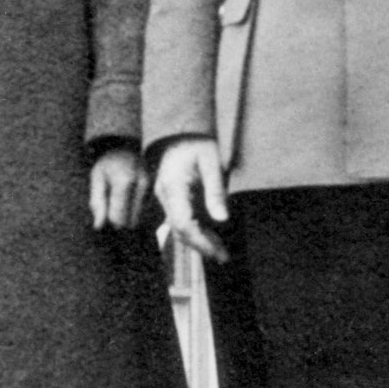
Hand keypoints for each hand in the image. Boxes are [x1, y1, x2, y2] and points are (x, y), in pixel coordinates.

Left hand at [89, 147, 148, 230]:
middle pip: (131, 223)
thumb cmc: (108, 166)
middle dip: (121, 221)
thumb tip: (99, 226)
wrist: (127, 149)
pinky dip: (138, 213)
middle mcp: (143, 185)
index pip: (118, 218)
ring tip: (123, 201)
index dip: (110, 220)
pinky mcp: (158, 193)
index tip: (106, 211)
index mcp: (125, 181)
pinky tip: (132, 201)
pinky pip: (147, 214)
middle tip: (114, 205)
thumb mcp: (96, 179)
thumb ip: (97, 203)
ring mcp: (154, 189)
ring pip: (141, 220)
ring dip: (131, 217)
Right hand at [154, 137, 228, 261]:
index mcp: (173, 185)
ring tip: (221, 251)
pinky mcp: (170, 198)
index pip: (182, 222)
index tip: (218, 251)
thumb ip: (215, 190)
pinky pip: (180, 219)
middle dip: (201, 246)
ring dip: (198, 241)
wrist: (179, 131)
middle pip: (178, 229)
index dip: (200, 241)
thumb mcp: (211, 161)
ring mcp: (165, 197)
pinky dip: (195, 231)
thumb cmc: (197, 142)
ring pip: (178, 227)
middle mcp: (165, 194)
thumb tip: (221, 219)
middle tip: (224, 257)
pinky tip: (211, 237)